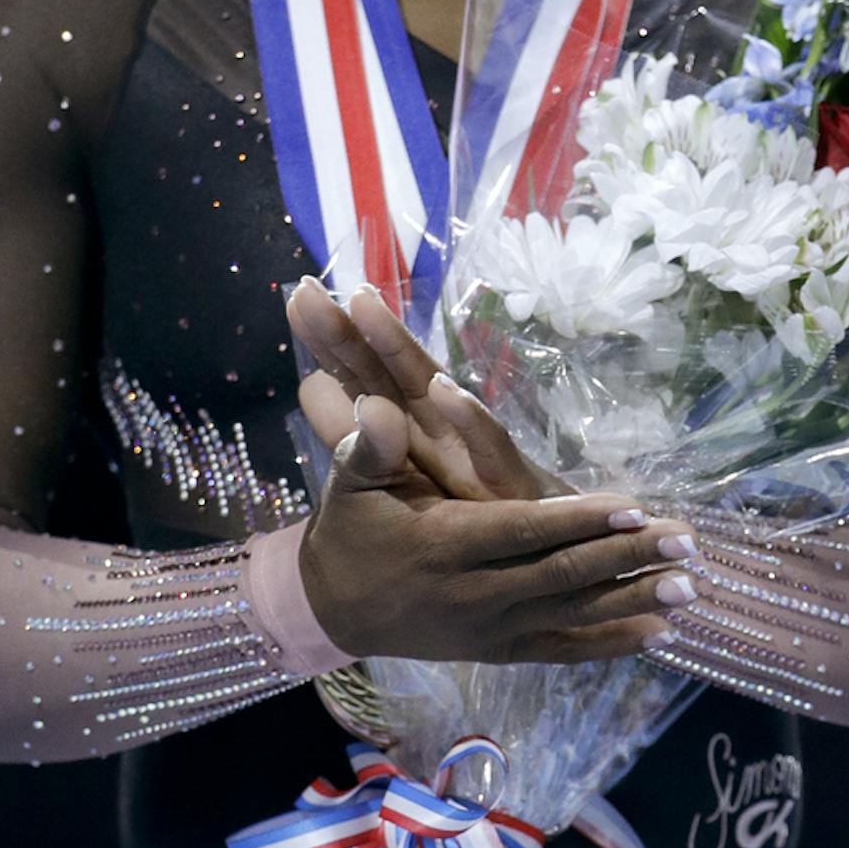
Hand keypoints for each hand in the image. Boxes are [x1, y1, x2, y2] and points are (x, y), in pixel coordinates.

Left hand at [288, 278, 563, 501]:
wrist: (550, 558)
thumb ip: (355, 436)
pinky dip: (469, 417)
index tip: (298, 297)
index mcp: (412, 427)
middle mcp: (441, 429)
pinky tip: (443, 390)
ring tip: (365, 306)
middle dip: (352, 331)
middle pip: (390, 372)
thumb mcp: (403, 477)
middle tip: (309, 289)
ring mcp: (473, 453)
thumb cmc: (476, 513)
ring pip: (433, 395)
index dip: (333, 341)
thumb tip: (308, 385)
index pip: (366, 376)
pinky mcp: (509, 486)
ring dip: (400, 350)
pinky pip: (489, 448)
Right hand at [296, 390, 699, 665]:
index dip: (580, 521)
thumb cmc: (350, 529)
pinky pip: (563, 652)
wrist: (333, 608)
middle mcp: (474, 595)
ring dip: (634, 602)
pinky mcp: (499, 652)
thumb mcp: (349, 482)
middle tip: (686, 542)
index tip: (634, 504)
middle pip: (563, 576)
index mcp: (444, 546)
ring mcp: (490, 631)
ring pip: (573, 617)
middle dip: (628, 558)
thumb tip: (379, 408)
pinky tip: (660, 635)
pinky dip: (611, 645)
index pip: (524, 531)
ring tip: (689, 589)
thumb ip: (370, 446)